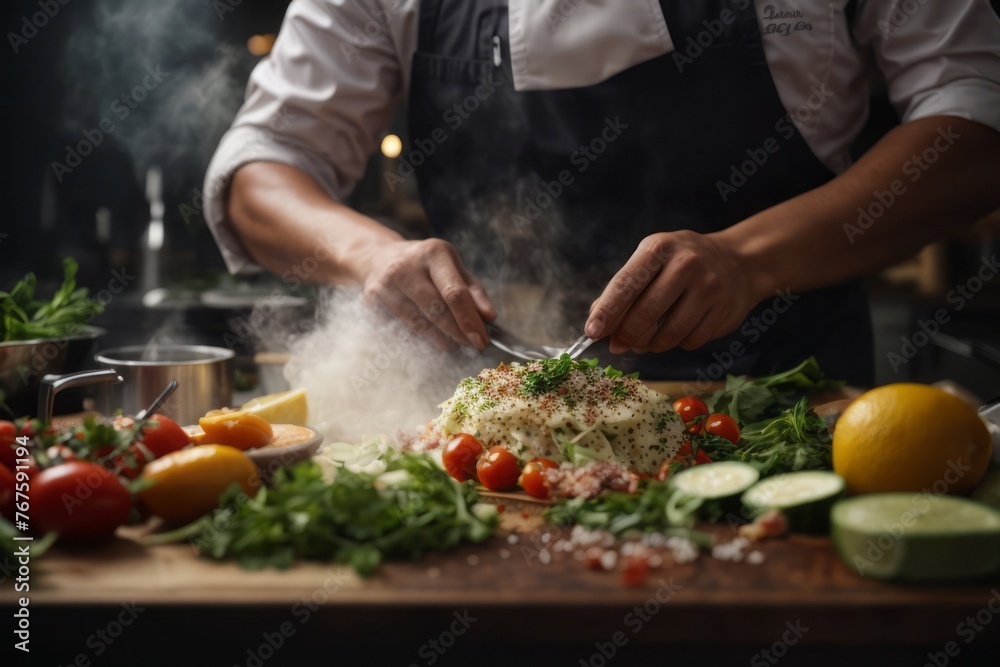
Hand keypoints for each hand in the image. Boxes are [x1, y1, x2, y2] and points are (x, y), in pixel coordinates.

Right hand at [362, 238, 496, 349]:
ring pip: (419, 325)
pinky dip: (420, 338)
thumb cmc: (426, 265)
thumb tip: (489, 317)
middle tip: (472, 345)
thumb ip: (474, 291)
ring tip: (453, 343)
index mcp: (433, 253)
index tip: (482, 339)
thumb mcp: (453, 268)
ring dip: (441, 340)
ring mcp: (385, 284)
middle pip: (437, 311)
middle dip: (458, 333)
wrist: (379, 257)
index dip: (470, 320)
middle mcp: (406, 266)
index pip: (454, 293)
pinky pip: (402, 330)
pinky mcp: (371, 301)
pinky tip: (430, 335)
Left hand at [584, 231, 760, 353]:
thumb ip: (624, 288)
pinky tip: (673, 335)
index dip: (607, 311)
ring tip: (644, 342)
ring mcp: (709, 287)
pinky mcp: (724, 310)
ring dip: (650, 345)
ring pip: (669, 333)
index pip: (627, 283)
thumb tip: (596, 318)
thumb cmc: (682, 262)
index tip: (592, 332)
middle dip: (626, 335)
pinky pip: (690, 341)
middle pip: (647, 312)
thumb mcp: (652, 261)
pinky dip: (676, 344)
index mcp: (659, 248)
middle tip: (616, 347)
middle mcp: (686, 264)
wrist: (739, 261)